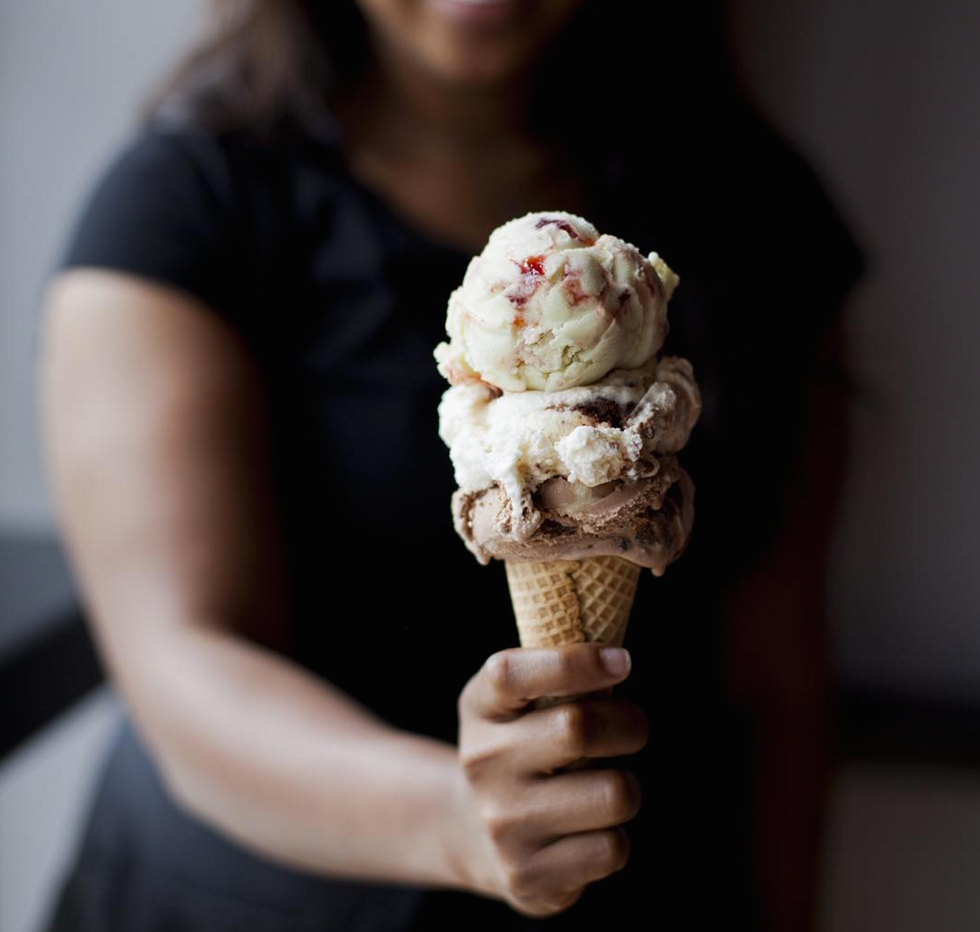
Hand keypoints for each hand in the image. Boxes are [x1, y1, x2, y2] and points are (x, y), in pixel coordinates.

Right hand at [453, 644, 648, 916]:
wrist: (476, 833)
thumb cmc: (524, 747)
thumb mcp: (520, 702)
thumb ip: (557, 677)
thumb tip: (617, 661)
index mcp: (480, 707)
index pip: (512, 673)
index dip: (575, 663)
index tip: (621, 662)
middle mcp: (483, 761)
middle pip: (578, 728)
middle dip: (629, 723)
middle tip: (632, 727)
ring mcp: (502, 821)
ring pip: (613, 794)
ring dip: (627, 787)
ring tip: (606, 785)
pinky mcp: (526, 874)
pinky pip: (611, 849)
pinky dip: (616, 837)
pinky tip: (590, 830)